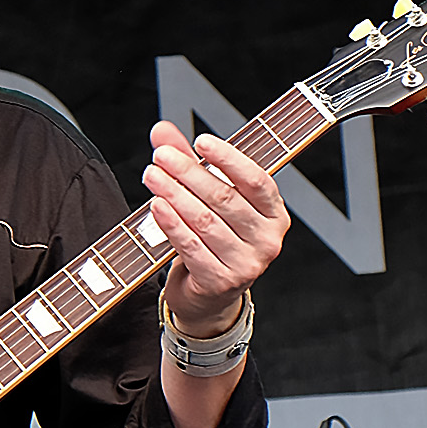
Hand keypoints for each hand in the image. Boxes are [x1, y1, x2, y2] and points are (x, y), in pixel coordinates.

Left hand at [143, 121, 288, 333]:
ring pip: (205, 221)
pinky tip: (157, 206)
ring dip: (175, 195)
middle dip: (189, 173)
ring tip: (152, 176)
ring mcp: (247, 264)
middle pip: (225, 198)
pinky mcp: (221, 282)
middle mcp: (267, 240)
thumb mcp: (207, 200)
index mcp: (274, 214)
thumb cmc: (213, 241)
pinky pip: (191, 246)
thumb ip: (190, 163)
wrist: (208, 296)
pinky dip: (172, 224)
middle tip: (162, 157)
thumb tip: (162, 130)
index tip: (201, 140)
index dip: (228, 158)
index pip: (256, 180)